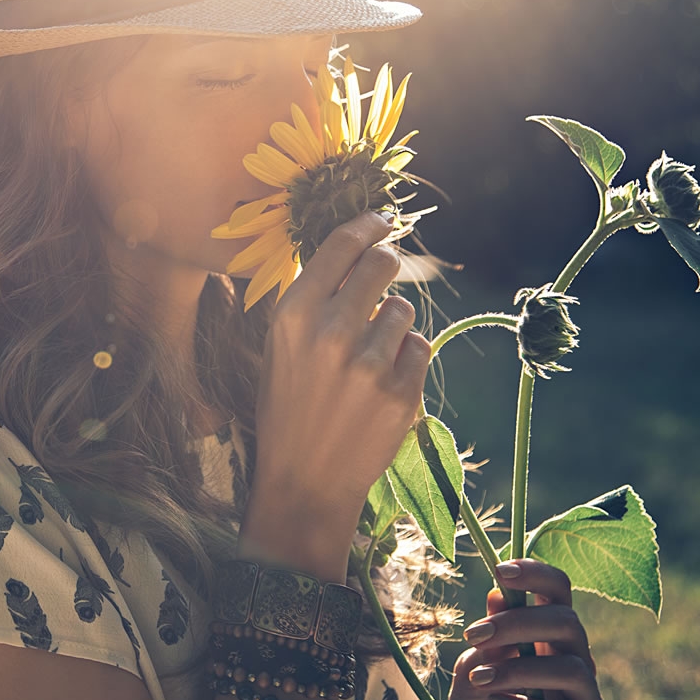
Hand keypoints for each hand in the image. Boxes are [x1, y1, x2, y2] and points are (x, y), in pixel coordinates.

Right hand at [239, 211, 430, 577]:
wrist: (303, 480)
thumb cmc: (287, 406)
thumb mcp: (279, 345)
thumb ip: (312, 298)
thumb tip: (353, 248)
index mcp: (293, 314)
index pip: (342, 245)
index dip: (367, 224)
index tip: (381, 219)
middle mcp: (331, 332)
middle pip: (383, 265)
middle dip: (386, 266)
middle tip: (381, 280)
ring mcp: (369, 363)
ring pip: (404, 309)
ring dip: (393, 323)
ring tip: (368, 355)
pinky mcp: (401, 392)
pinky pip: (420, 347)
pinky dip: (406, 358)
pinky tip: (381, 381)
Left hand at [449, 559, 603, 699]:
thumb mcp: (476, 665)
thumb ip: (489, 636)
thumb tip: (497, 595)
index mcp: (548, 632)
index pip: (558, 589)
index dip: (536, 572)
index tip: (499, 570)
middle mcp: (573, 656)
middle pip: (568, 622)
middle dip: (517, 623)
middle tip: (473, 635)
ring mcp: (584, 692)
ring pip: (573, 668)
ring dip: (519, 669)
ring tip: (478, 678)